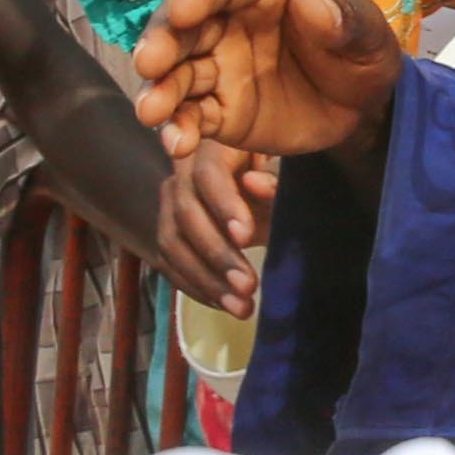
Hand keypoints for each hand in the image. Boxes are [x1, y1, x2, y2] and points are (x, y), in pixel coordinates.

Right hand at [129, 0, 405, 162]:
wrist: (362, 108)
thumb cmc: (362, 54)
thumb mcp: (368, 36)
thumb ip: (344, 19)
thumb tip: (313, 2)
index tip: (182, 10)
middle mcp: (228, 21)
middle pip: (184, 25)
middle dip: (162, 42)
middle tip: (148, 65)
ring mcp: (218, 66)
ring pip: (177, 73)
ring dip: (160, 90)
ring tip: (152, 113)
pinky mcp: (218, 109)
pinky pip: (191, 116)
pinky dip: (179, 129)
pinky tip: (178, 145)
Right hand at [154, 137, 265, 310]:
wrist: (264, 186)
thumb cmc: (276, 174)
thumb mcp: (285, 171)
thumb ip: (276, 178)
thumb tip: (256, 184)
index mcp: (212, 147)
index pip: (208, 174)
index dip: (224, 205)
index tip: (246, 237)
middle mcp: (182, 172)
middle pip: (185, 213)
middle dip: (217, 253)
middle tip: (248, 286)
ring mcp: (170, 203)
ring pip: (172, 243)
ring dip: (205, 280)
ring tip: (241, 306)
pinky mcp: (168, 231)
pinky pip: (169, 263)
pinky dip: (195, 287)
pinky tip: (224, 305)